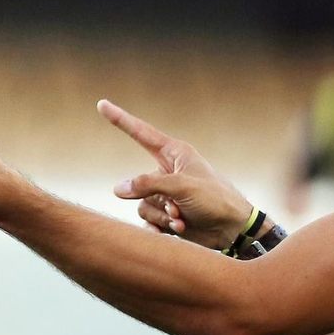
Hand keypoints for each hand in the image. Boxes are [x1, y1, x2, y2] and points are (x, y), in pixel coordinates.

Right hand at [98, 99, 253, 250]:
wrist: (232, 229)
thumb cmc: (215, 199)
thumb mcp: (181, 186)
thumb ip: (147, 184)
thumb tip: (118, 189)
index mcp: (175, 153)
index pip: (141, 133)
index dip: (120, 119)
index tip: (102, 104)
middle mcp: (167, 171)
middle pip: (137, 182)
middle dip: (152, 197)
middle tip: (175, 206)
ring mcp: (166, 194)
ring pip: (141, 203)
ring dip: (161, 214)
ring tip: (182, 217)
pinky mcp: (166, 214)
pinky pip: (147, 218)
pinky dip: (160, 226)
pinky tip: (177, 230)